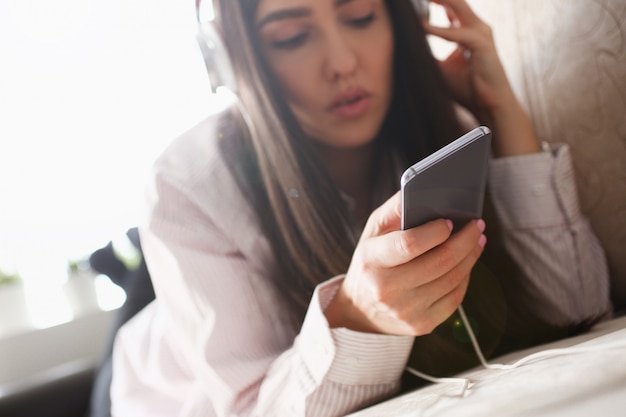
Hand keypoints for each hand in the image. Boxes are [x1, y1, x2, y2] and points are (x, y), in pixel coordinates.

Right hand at [325, 192, 485, 335]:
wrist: (360, 309)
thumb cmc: (371, 260)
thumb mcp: (372, 231)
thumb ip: (396, 209)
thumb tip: (424, 189)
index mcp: (371, 260)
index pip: (409, 244)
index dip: (435, 231)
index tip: (450, 220)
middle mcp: (386, 289)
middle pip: (439, 262)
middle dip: (465, 240)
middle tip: (477, 225)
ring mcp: (405, 311)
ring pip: (452, 279)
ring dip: (471, 256)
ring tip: (477, 239)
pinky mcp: (421, 325)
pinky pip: (455, 298)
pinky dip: (465, 277)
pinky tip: (467, 263)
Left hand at [424, 0, 540, 155]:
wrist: (488, 106)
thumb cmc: (467, 89)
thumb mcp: (439, 68)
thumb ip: (427, 54)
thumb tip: (405, 49)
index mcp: (466, 30)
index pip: (448, 7)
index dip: (433, 1)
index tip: (413, 1)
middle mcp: (475, 27)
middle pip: (454, 1)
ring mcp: (481, 33)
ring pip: (458, 6)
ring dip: (438, 0)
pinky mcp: (483, 44)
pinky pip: (457, 33)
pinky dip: (439, 30)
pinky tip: (422, 28)